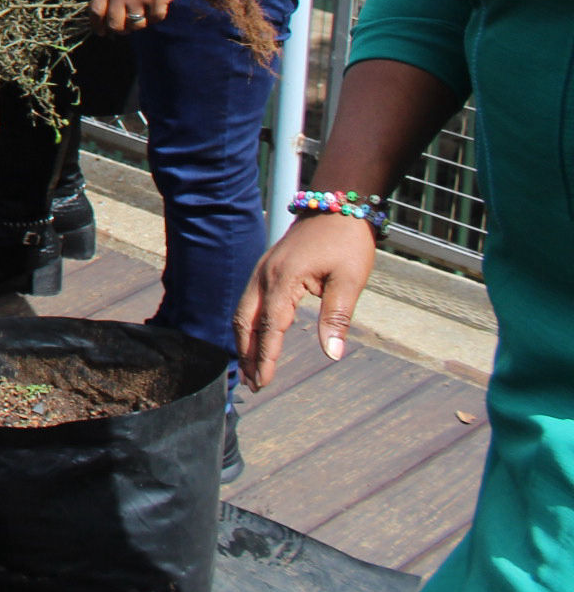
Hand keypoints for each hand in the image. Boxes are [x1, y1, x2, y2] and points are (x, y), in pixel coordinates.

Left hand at [92, 0, 190, 32]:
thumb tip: (105, 15)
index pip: (96, 11)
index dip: (97, 25)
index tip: (101, 32)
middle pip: (115, 23)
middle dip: (119, 30)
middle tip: (124, 30)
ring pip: (136, 24)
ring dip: (138, 24)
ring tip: (141, 17)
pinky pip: (155, 18)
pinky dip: (155, 17)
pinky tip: (155, 10)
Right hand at [236, 213, 377, 388]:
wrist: (337, 207)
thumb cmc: (347, 244)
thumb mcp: (349, 281)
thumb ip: (337, 318)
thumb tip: (332, 354)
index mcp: (283, 279)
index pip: (270, 327)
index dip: (266, 357)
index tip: (263, 382)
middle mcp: (264, 276)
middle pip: (245, 322)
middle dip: (247, 354)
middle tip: (254, 384)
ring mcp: (262, 271)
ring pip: (242, 312)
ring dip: (244, 341)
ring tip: (250, 368)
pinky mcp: (266, 269)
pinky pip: (249, 302)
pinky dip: (248, 325)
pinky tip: (254, 337)